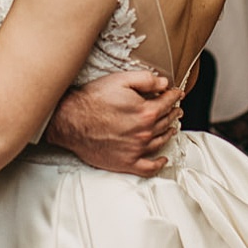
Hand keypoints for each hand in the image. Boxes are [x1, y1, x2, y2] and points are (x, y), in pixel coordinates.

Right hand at [44, 69, 184, 177]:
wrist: (71, 120)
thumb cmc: (93, 100)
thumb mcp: (120, 80)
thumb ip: (145, 80)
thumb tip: (163, 83)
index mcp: (146, 112)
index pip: (167, 103)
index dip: (174, 96)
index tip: (176, 93)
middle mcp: (144, 133)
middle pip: (165, 122)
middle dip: (173, 113)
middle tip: (176, 109)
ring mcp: (136, 150)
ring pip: (160, 141)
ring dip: (169, 132)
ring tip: (171, 127)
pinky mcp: (125, 163)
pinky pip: (148, 168)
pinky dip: (158, 164)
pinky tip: (162, 159)